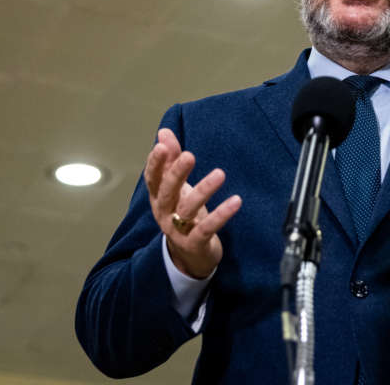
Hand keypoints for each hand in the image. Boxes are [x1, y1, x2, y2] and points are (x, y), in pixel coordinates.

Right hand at [144, 128, 241, 278]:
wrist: (188, 256)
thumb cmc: (182, 213)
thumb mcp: (176, 187)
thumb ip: (171, 159)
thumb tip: (164, 132)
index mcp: (158, 197)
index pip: (153, 178)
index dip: (156, 163)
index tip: (162, 146)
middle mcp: (164, 213)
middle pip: (168, 192)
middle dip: (177, 173)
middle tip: (189, 156)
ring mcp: (178, 230)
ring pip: (188, 209)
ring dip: (204, 190)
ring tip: (220, 174)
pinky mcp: (195, 243)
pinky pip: (207, 228)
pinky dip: (221, 214)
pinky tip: (236, 201)